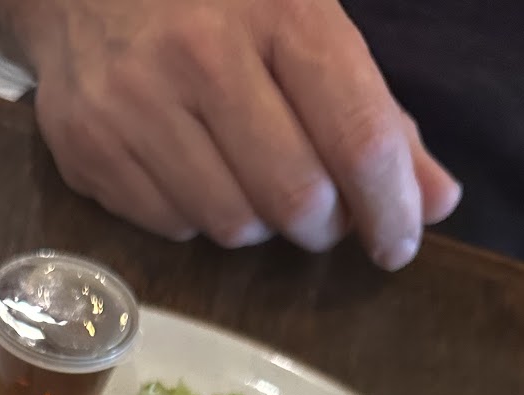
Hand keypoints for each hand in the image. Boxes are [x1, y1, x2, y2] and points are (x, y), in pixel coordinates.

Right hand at [12, 0, 460, 267]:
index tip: (399, 242)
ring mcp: (136, 103)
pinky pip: (172, 227)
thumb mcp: (302, 19)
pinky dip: (195, 216)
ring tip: (247, 179)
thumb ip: (373, 110)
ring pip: (233, 225)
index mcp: (278, 7)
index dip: (390, 206)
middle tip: (320, 214)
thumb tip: (435, 200)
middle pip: (296, 198)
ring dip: (256, 222)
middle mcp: (203, 54)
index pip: (358, 136)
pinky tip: (189, 170)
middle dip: (322, 224)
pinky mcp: (88, 147)